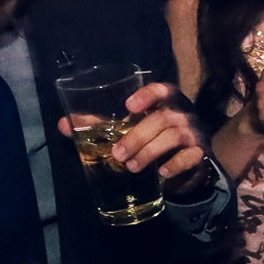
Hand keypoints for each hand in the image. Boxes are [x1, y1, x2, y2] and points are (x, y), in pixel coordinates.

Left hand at [98, 80, 213, 199]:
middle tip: (118, 154)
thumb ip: (99, 125)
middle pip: (163, 118)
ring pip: (174, 136)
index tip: (128, 106)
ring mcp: (194, 133)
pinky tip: (162, 173)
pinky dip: (176, 164)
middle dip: (138, 136)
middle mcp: (183, 113)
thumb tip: (62, 124)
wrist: (186, 161)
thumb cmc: (152, 136)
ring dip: (150, 151)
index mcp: (166, 101)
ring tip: (131, 166)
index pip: (162, 89)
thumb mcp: (129, 127)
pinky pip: (191, 156)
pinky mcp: (201, 154)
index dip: (148, 95)